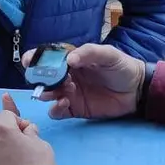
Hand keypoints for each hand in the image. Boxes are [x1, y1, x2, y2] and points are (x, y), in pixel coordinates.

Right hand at [22, 44, 144, 119]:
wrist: (137, 89)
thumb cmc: (122, 67)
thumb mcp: (108, 54)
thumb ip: (89, 53)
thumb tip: (69, 59)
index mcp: (71, 60)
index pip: (48, 58)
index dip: (35, 59)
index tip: (28, 62)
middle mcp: (66, 77)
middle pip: (43, 78)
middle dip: (38, 80)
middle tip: (42, 81)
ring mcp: (69, 94)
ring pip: (47, 95)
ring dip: (47, 94)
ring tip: (59, 92)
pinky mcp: (75, 109)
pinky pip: (57, 112)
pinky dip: (56, 108)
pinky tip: (66, 103)